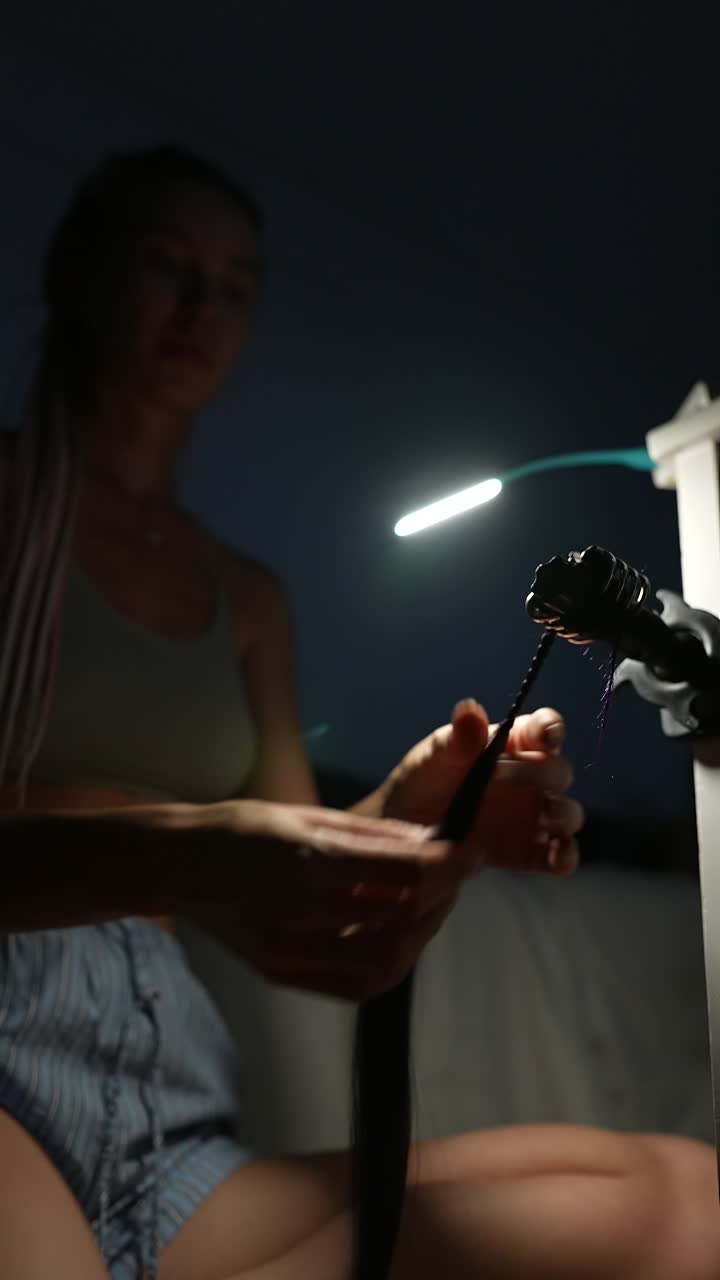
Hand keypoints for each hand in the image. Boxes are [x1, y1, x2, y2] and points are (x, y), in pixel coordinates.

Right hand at [189, 799, 473, 1001]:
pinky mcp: (282, 974)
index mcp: (308, 859)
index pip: (406, 871)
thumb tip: (431, 842)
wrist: (175, 866)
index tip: (473, 851)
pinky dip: (389, 964)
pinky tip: (396, 935)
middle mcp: (301, 911)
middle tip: (454, 875)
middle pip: (403, 920)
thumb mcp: (305, 813)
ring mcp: (290, 951)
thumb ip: (371, 834)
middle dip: (442, 897)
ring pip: (385, 961)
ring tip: (428, 905)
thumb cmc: (239, 827)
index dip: (452, 864)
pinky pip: (354, 985)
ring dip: (421, 934)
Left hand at [380, 700, 583, 875]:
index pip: (544, 729)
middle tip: (502, 778)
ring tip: (542, 816)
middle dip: (543, 774)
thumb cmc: (422, 780)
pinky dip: (564, 856)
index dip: (550, 728)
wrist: (403, 829)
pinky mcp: (527, 852)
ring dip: (562, 814)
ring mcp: (531, 817)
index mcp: (511, 744)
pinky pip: (559, 855)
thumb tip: (470, 711)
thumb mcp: (433, 755)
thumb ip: (456, 737)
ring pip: (568, 813)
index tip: (545, 735)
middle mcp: (529, 778)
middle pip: (559, 772)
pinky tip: (554, 858)